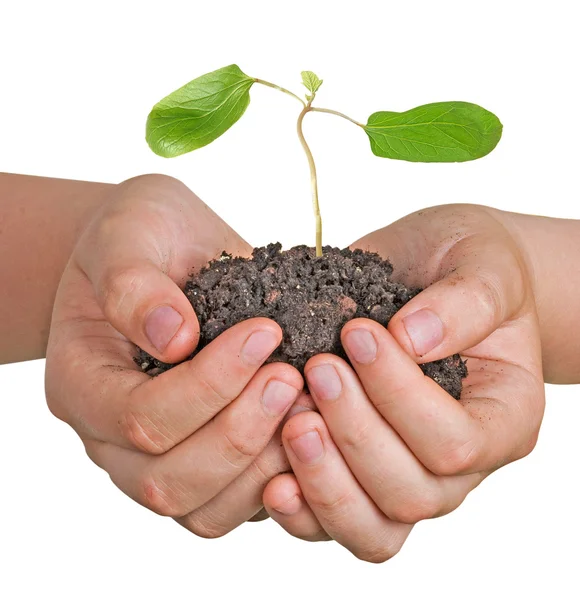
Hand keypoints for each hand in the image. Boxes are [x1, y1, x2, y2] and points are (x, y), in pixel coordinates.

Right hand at [45, 174, 302, 536]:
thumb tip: (175, 337)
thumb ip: (135, 283)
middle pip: (166, 479)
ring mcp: (157, 458)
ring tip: (309, 403)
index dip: (207, 385)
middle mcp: (111, 438)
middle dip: (240, 431)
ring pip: (203, 510)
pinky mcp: (204, 465)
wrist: (167, 253)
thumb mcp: (129, 233)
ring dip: (264, 464)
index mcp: (82, 383)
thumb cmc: (142, 237)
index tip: (264, 332)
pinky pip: (236, 506)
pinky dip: (279, 480)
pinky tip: (311, 429)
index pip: (138, 417)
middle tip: (293, 376)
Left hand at [261, 204, 543, 561]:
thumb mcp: (482, 265)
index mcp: (503, 418)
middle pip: (410, 492)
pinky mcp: (357, 475)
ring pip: (372, 528)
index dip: (399, 394)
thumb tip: (412, 339)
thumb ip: (465, 302)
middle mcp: (460, 466)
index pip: (455, 441)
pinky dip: (301, 510)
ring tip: (290, 421)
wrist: (432, 272)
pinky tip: (270, 477)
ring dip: (323, 480)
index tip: (356, 333)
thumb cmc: (464, 267)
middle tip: (317, 371)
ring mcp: (406, 477)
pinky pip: (332, 523)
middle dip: (354, 433)